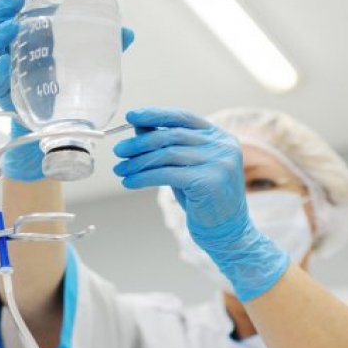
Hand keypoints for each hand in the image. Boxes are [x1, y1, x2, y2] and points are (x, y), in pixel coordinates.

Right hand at [0, 0, 134, 180]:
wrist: (53, 130)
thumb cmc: (64, 91)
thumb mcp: (85, 66)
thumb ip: (103, 48)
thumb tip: (128, 33)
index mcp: (26, 35)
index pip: (10, 7)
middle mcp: (10, 49)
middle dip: (1, 7)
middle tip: (15, 0)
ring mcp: (3, 71)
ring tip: (12, 26)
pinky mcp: (2, 94)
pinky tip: (8, 62)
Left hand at [113, 107, 288, 301]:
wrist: (228, 232)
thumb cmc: (203, 199)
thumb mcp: (185, 167)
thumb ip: (168, 146)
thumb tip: (139, 126)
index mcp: (220, 137)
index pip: (183, 117)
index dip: (155, 114)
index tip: (131, 116)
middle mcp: (222, 146)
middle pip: (172, 136)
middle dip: (140, 143)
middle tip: (119, 150)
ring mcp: (219, 162)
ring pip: (167, 155)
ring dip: (138, 162)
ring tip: (120, 169)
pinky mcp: (209, 181)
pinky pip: (167, 174)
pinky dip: (143, 178)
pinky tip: (129, 182)